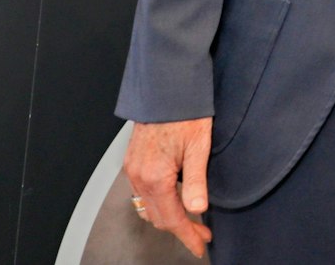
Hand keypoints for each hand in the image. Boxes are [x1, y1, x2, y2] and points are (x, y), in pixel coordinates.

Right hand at [123, 117, 213, 257]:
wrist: (166, 89)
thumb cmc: (184, 112)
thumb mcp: (199, 147)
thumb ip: (196, 181)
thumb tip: (198, 209)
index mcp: (155, 176)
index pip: (173, 218)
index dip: (188, 235)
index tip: (200, 245)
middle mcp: (139, 176)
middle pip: (159, 217)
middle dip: (181, 229)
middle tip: (202, 233)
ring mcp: (133, 169)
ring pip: (148, 207)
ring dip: (168, 217)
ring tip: (190, 222)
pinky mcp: (132, 162)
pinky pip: (142, 193)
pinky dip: (158, 203)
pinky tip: (173, 201)